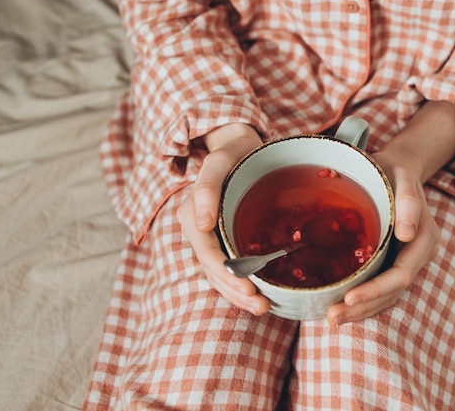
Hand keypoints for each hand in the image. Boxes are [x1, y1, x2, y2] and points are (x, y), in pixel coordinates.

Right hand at [177, 123, 270, 315]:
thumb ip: (206, 189)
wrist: (238, 145)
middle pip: (212, 270)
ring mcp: (209, 236)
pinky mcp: (222, 239)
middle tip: (262, 306)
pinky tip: (257, 295)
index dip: (227, 274)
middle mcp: (197, 229)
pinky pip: (226, 267)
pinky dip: (239, 284)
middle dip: (235, 291)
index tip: (249, 289)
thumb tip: (199, 224)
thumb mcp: (220, 162)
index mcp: (192, 214)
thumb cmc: (232, 152)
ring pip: (218, 274)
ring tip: (263, 308)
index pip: (207, 253)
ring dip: (237, 294)